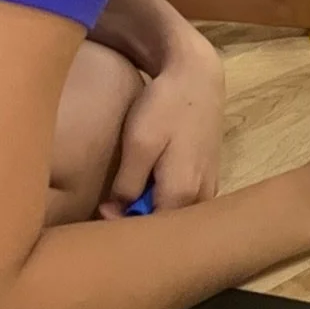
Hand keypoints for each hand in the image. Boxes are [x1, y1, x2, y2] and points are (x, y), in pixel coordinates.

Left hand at [100, 33, 224, 216]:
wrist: (198, 76)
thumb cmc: (165, 107)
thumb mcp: (139, 144)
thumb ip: (126, 185)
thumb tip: (113, 215)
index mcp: (182, 193)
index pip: (150, 231)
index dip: (122, 228)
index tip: (100, 214)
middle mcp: (201, 198)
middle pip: (166, 226)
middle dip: (138, 223)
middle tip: (109, 207)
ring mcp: (209, 187)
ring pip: (176, 215)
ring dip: (152, 212)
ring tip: (126, 198)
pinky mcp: (209, 176)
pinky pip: (185, 202)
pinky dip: (165, 200)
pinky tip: (148, 185)